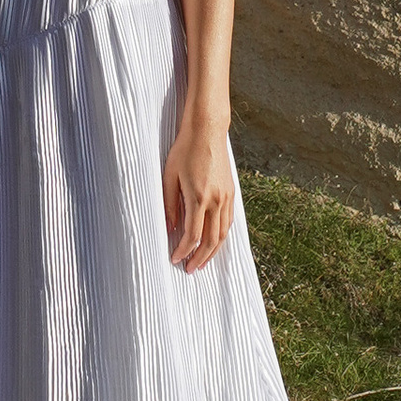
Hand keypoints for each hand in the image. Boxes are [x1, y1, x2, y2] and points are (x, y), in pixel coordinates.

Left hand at [164, 111, 234, 274]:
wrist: (207, 130)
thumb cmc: (185, 150)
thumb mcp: (169, 177)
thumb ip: (169, 205)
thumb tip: (170, 228)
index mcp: (199, 197)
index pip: (192, 235)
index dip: (183, 251)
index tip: (174, 259)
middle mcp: (216, 200)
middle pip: (210, 240)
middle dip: (200, 258)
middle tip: (190, 269)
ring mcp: (227, 197)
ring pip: (223, 233)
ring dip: (212, 251)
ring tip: (201, 262)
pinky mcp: (231, 192)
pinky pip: (228, 221)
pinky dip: (221, 236)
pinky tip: (213, 242)